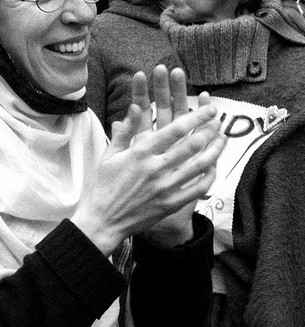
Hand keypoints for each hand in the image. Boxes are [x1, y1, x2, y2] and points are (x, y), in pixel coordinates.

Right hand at [72, 72, 225, 255]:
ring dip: (215, 150)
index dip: (196, 117)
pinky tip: (214, 166)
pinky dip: (210, 175)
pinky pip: (198, 188)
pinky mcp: (171, 203)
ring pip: (199, 165)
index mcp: (141, 152)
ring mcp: (165, 187)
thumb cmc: (104, 185)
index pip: (175, 130)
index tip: (208, 109)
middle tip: (219, 119)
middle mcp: (156, 168)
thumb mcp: (110, 154)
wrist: (104, 220)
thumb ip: (125, 129)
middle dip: (209, 129)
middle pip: (192, 145)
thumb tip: (135, 106)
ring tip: (223, 138)